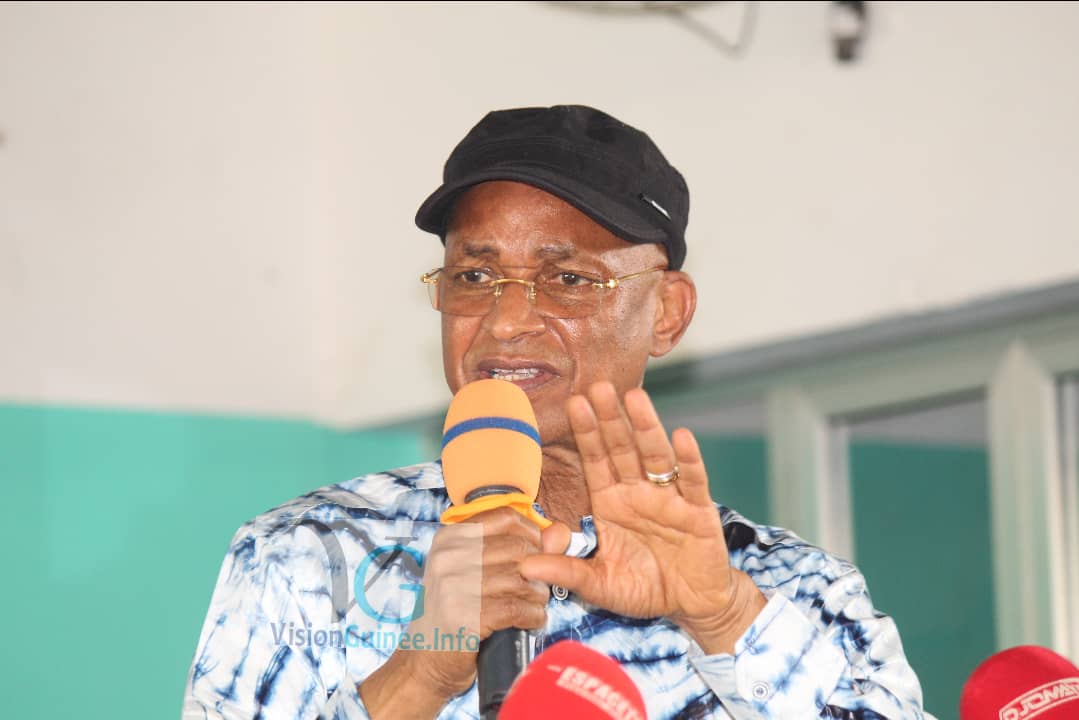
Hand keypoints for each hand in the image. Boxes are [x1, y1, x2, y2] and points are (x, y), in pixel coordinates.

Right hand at [362, 507, 550, 715]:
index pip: (506, 518)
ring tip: (533, 606)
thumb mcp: (481, 571)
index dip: (532, 535)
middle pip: (519, 548)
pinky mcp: (464, 616)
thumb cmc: (458, 611)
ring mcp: (453, 586)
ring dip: (538, 596)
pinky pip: (516, 608)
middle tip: (536, 589)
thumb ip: (524, 548)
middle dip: (539, 570)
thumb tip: (561, 532)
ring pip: (521, 579)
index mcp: (451, 537)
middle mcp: (448, 556)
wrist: (425, 659)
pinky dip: (532, 616)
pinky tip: (530, 621)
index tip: (537, 556)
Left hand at [519, 381, 766, 654]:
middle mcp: (639, 492)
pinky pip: (694, 482)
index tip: (573, 403)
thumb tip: (525, 568)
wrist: (691, 604)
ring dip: (646, 427)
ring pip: (656, 456)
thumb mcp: (599, 584)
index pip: (596, 460)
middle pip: (623, 448)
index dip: (585, 432)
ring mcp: (670, 498)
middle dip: (610, 418)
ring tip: (634, 398)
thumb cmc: (645, 588)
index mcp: (612, 502)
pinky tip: (682, 437)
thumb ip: (566, 572)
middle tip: (597, 385)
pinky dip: (689, 460)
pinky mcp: (699, 512)